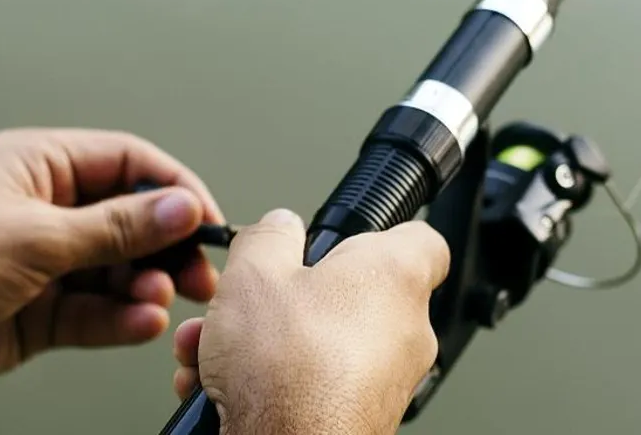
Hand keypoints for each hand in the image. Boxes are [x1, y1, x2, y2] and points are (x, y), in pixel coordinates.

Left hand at [0, 128, 224, 400]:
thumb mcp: (36, 238)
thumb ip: (116, 228)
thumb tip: (180, 207)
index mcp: (39, 165)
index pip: (127, 163)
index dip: (173, 188)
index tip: (206, 220)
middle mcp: (45, 209)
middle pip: (129, 219)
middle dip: (166, 246)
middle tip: (197, 275)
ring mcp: (44, 262)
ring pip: (117, 271)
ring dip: (144, 286)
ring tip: (158, 301)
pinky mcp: (40, 312)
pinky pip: (95, 312)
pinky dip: (120, 319)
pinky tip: (139, 324)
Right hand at [171, 210, 448, 434]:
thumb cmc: (289, 369)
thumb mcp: (254, 273)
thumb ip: (269, 237)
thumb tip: (278, 225)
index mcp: (394, 275)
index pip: (420, 239)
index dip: (380, 232)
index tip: (347, 237)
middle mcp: (405, 328)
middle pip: (351, 295)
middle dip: (292, 298)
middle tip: (254, 301)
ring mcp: (388, 379)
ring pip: (324, 344)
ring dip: (270, 342)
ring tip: (220, 350)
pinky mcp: (364, 416)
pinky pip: (317, 384)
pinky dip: (276, 381)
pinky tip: (226, 387)